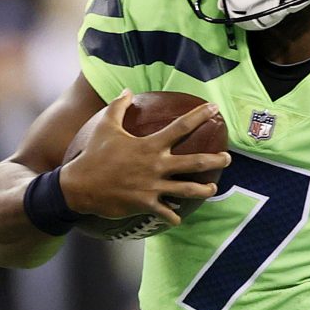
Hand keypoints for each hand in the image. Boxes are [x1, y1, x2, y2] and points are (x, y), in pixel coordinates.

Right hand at [61, 95, 231, 229]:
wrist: (80, 185)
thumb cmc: (93, 154)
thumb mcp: (105, 126)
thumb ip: (118, 107)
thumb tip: (127, 90)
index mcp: (150, 146)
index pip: (181, 127)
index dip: (199, 116)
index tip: (214, 109)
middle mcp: (156, 165)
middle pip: (195, 162)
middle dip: (215, 160)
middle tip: (228, 158)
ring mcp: (153, 186)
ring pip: (188, 190)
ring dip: (204, 190)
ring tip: (213, 188)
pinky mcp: (146, 204)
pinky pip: (167, 212)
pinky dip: (174, 216)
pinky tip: (179, 218)